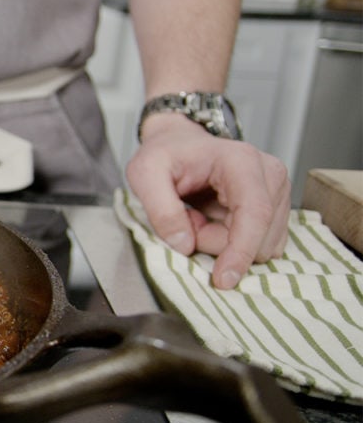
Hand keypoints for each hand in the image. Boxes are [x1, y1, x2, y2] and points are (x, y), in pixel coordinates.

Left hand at [126, 114, 290, 289]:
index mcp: (242, 162)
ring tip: (197, 215)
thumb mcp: (145, 174)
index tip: (223, 279)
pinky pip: (256, 244)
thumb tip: (184, 245)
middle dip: (214, 241)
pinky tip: (211, 220)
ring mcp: (276, 192)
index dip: (241, 250)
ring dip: (219, 241)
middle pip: (256, 236)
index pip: (254, 213)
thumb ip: (160, 209)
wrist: (178, 143)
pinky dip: (228, 241)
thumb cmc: (164, 154)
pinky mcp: (275, 208)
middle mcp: (270, 174)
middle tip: (187, 218)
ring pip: (258, 245)